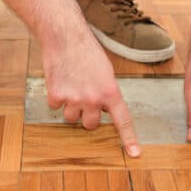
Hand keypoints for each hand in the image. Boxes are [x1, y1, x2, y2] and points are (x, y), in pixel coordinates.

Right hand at [42, 32, 140, 157]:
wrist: (65, 36)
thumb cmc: (87, 50)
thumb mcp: (106, 71)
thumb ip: (107, 92)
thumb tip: (104, 109)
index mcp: (110, 91)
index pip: (122, 120)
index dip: (129, 138)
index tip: (135, 154)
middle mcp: (93, 99)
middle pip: (90, 124)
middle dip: (87, 114)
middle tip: (83, 95)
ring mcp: (74, 99)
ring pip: (71, 118)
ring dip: (70, 106)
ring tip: (71, 84)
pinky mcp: (56, 95)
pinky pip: (56, 106)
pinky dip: (56, 96)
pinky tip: (60, 79)